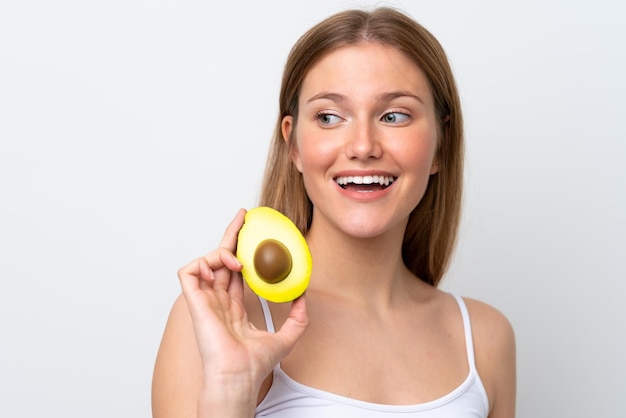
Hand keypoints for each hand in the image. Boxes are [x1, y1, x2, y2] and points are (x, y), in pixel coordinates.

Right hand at [178, 209, 308, 406]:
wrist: (239, 375)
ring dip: (222, 252)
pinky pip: (188, 272)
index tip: (253, 232)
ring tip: (238, 258)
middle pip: (222, 259)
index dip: (243, 251)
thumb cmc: (255, 363)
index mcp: (234, 307)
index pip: (236, 271)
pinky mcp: (195, 301)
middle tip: (244, 216)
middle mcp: (218, 300)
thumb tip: (304, 295)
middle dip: (231, 235)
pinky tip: (222, 266)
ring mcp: (205, 300)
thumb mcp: (288, 336)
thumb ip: (298, 316)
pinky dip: (201, 262)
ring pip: (206, 262)